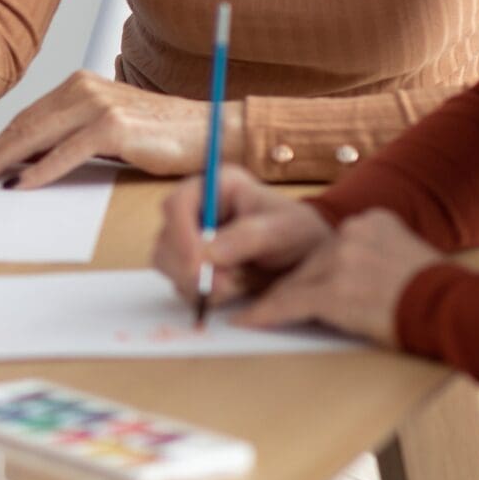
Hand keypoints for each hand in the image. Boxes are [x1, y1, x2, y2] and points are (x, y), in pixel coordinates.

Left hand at [0, 70, 239, 188]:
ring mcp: (99, 105)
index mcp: (80, 86)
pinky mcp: (115, 126)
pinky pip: (67, 153)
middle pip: (24, 125)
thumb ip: (71, 136)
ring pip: (37, 136)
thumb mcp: (108, 130)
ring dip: (3, 161)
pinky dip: (39, 170)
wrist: (213, 130)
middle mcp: (85, 89)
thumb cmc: (162, 136)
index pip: (26, 117)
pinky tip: (18, 185)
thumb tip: (25, 160)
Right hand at [152, 167, 328, 304]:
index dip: (181, 234)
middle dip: (189, 266)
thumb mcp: (284, 230)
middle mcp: (197, 209)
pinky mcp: (193, 264)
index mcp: (216, 186)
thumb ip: (247, 238)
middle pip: (166, 237)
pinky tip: (231, 291)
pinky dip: (200, 293)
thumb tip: (205, 254)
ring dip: (195, 282)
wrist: (312, 261)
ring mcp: (191, 238)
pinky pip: (180, 282)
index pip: (178, 203)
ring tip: (235, 287)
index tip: (198, 265)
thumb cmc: (302, 234)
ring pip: (167, 263)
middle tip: (224, 286)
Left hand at [236, 207, 441, 347]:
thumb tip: (358, 271)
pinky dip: (264, 313)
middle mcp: (353, 233)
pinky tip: (247, 321)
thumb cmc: (441, 296)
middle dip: (290, 284)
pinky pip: (287, 303)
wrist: (455, 310)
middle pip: (308, 263)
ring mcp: (341, 261)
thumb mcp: (410, 255)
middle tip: (263, 298)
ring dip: (273, 301)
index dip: (314, 267)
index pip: (330, 245)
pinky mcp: (333, 292)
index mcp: (373, 221)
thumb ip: (380, 252)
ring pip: (295, 282)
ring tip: (251, 312)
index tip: (301, 278)